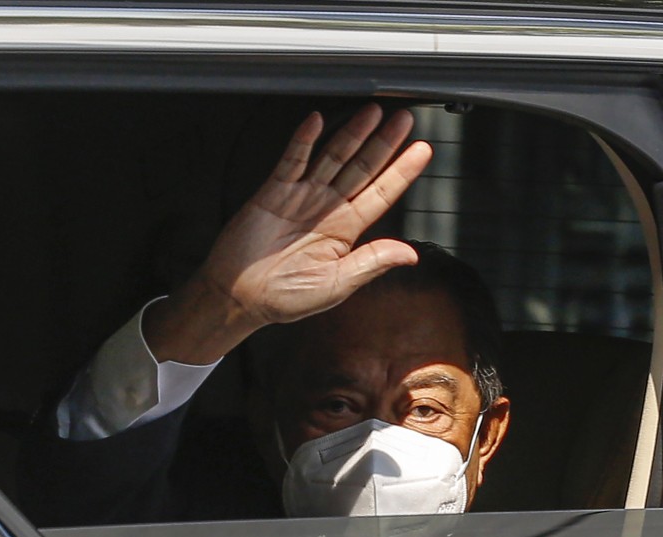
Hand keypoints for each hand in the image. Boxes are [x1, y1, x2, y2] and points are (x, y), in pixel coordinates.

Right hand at [144, 104, 432, 363]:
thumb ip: (371, 264)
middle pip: (363, 168)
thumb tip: (410, 255)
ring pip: (333, 157)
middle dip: (384, 143)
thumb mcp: (336, 285)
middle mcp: (327, 208)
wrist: (240, 297)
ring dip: (352, 133)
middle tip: (405, 119)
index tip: (422, 151)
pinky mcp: (273, 192)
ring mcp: (301, 196)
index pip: (381, 194)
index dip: (402, 172)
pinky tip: (317, 121)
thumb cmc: (286, 297)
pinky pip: (292, 160)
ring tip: (372, 112)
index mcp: (346, 231)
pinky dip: (303, 141)